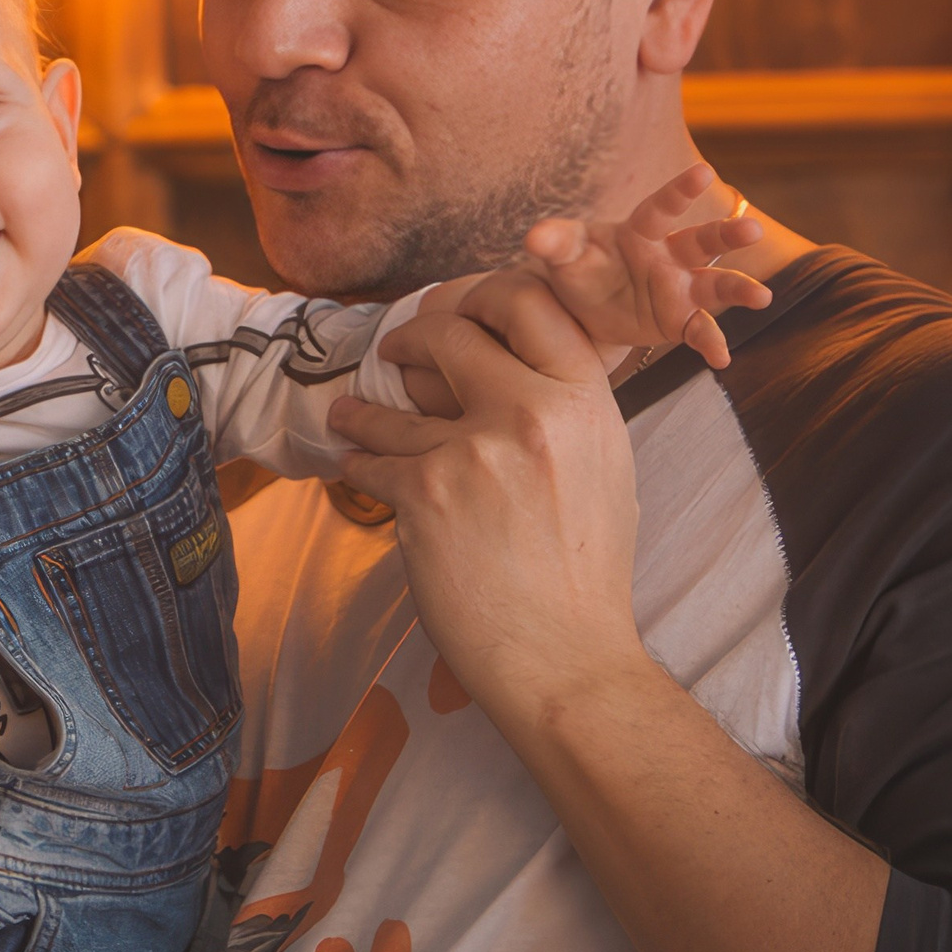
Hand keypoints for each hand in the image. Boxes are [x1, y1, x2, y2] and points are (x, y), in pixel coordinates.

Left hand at [331, 270, 648, 717]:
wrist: (565, 657)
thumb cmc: (585, 571)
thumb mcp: (602, 467)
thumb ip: (563, 406)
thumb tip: (516, 359)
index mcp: (586, 402)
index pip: (531, 301)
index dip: (483, 294)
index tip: (457, 311)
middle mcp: (533, 414)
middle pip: (452, 333)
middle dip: (413, 337)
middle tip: (396, 350)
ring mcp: (475, 452)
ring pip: (395, 402)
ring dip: (364, 408)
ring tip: (349, 412)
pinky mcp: (426, 494)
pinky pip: (373, 458)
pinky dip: (359, 460)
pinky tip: (354, 461)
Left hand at [524, 163, 767, 368]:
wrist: (581, 309)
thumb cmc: (578, 268)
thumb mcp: (564, 254)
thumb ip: (556, 242)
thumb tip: (534, 236)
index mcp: (641, 231)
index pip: (662, 207)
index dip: (681, 190)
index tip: (704, 172)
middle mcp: (669, 256)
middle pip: (703, 241)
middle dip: (727, 235)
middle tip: (753, 231)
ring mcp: (679, 288)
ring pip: (714, 285)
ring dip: (738, 289)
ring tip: (761, 297)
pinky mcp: (679, 320)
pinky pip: (700, 330)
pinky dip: (711, 343)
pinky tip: (722, 360)